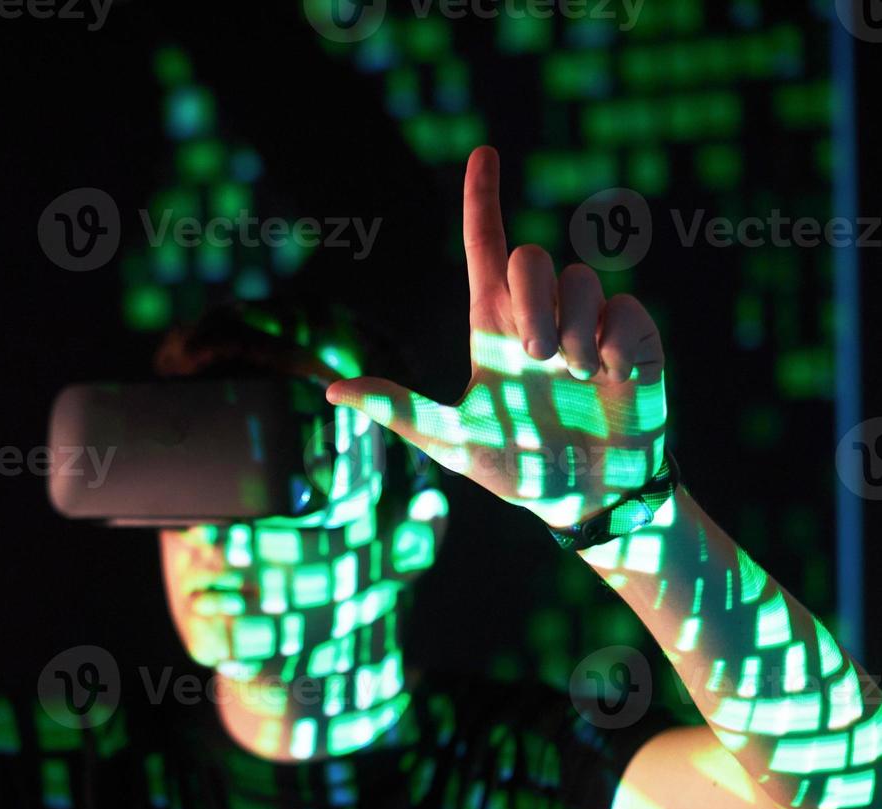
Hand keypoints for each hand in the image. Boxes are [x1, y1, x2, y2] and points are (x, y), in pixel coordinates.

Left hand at [328, 147, 667, 527]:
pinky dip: (614, 342)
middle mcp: (540, 314)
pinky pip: (626, 308)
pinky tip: (610, 378)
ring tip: (575, 379)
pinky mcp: (635, 340)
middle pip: (531, 256)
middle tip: (535, 355)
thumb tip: (331, 391)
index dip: (483, 198)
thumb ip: (398, 410)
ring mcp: (589, 324)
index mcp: (494, 326)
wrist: (588, 498)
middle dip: (532, 299)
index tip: (482, 153)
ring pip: (580, 280)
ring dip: (572, 331)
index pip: (486, 246)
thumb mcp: (451, 442)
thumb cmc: (518, 467)